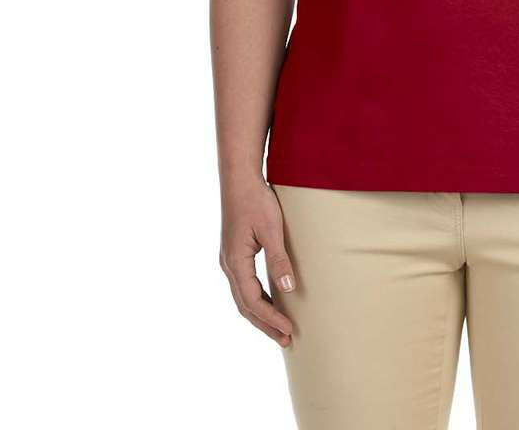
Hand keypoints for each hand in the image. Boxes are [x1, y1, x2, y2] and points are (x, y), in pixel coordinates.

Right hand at [219, 176, 296, 346]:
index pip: (253, 302)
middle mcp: (228, 265)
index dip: (271, 318)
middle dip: (265, 324)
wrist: (239, 178)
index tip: (289, 330)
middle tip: (286, 340)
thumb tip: (288, 289)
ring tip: (279, 328)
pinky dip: (256, 299)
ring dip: (260, 314)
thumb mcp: (271, 229)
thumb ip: (278, 260)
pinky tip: (270, 301)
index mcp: (235, 262)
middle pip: (245, 305)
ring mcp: (229, 259)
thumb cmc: (256, 200)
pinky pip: (244, 285)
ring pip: (243, 297)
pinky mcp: (234, 253)